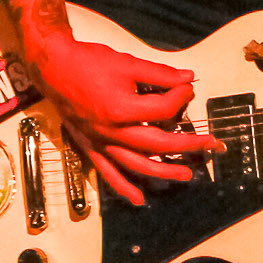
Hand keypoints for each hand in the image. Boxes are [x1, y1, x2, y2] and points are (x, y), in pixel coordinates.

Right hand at [28, 33, 222, 205]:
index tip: (187, 88)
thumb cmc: (88, 62)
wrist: (53, 67)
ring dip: (164, 171)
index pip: (165, 110)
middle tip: (209, 144)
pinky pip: (108, 173)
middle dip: (188, 144)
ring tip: (186, 175)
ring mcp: (101, 142)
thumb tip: (188, 77)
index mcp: (123, 109)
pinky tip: (138, 199)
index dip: (182, 97)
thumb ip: (160, 73)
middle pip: (159, 143)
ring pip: (137, 165)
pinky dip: (123, 188)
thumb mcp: (128, 62)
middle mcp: (112, 132)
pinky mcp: (90, 147)